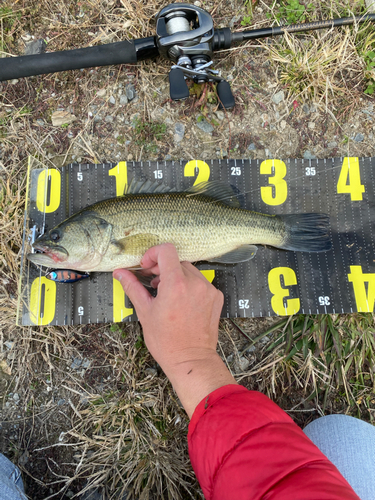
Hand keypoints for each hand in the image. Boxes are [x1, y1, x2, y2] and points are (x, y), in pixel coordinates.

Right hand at [113, 244, 235, 416]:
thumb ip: (132, 287)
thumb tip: (120, 273)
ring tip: (167, 295)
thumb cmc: (166, 341)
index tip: (146, 266)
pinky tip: (182, 302)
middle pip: (176, 262)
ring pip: (189, 271)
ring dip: (177, 277)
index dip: (153, 253)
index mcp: (176, 284)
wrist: (191, 360)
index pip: (167, 250)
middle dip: (162, 269)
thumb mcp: (145, 312)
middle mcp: (195, 283)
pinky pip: (201, 283)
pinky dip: (190, 287)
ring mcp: (208, 290)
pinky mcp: (216, 297)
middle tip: (152, 284)